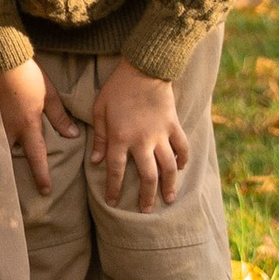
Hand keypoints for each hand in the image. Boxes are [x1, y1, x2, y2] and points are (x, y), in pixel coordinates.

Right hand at [0, 56, 80, 197]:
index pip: (37, 157)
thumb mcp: (49, 95)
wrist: (0, 58)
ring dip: (3, 156)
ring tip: (3, 167)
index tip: (46, 191)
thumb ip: (60, 117)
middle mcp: (9, 129)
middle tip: (19, 184)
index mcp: (28, 125)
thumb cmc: (28, 75)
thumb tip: (72, 135)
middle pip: (12, 157)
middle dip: (15, 170)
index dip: (41, 176)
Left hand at [88, 62, 190, 210]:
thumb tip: (95, 162)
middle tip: (146, 211)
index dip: (114, 189)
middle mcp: (142, 140)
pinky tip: (182, 169)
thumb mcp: (100, 110)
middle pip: (147, 176)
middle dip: (146, 196)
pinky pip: (182, 147)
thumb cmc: (117, 88)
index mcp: (120, 137)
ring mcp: (160, 134)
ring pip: (168, 167)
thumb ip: (99, 138)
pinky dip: (183, 159)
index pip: (116, 171)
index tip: (112, 202)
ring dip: (169, 185)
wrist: (143, 68)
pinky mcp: (174, 125)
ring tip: (169, 199)